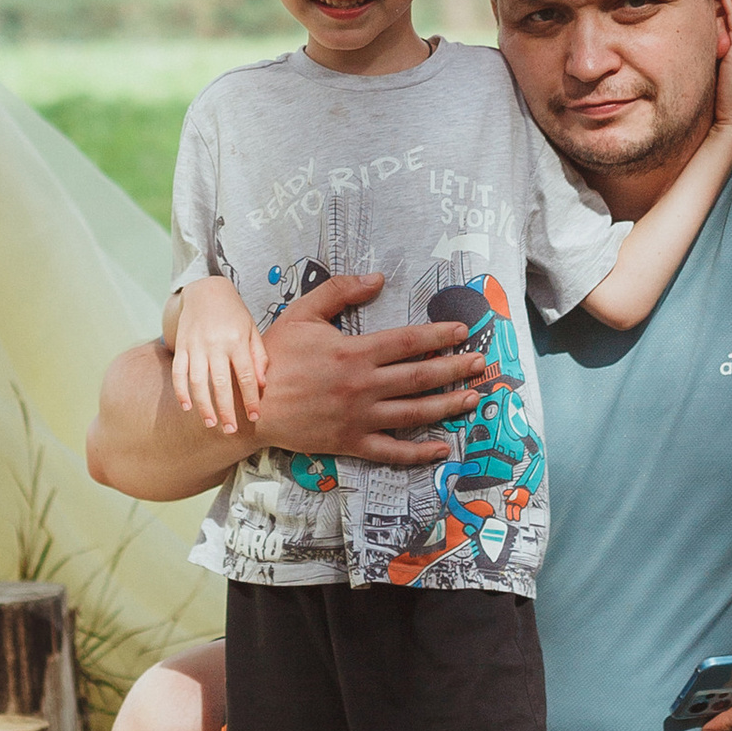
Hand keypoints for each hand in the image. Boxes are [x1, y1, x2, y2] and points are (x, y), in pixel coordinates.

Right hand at [169, 277, 268, 435]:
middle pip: (221, 383)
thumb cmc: (234, 314)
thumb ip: (259, 356)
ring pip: (197, 381)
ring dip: (203, 406)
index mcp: (237, 340)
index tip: (255, 417)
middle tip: (231, 430)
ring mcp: (195, 345)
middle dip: (226, 410)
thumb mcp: (252, 329)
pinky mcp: (181, 346)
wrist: (205, 290)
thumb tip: (263, 385)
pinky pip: (178, 372)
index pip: (246, 376)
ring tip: (211, 424)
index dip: (251, 399)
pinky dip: (180, 391)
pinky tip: (187, 407)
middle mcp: (215, 344)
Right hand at [249, 271, 489, 470]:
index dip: (439, 335)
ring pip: (414, 413)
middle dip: (455, 369)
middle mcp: (363, 386)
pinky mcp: (351, 443)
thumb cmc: (276, 356)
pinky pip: (392, 451)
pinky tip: (442, 448)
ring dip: (448, 405)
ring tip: (473, 398)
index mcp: (354, 352)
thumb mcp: (303, 313)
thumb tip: (378, 278)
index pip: (408, 342)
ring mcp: (359, 417)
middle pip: (420, 377)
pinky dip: (419, 453)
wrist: (250, 404)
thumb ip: (340, 291)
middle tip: (481, 364)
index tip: (463, 332)